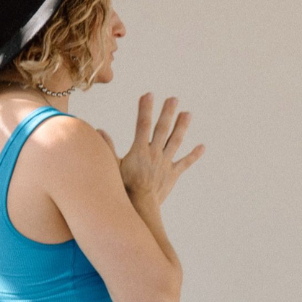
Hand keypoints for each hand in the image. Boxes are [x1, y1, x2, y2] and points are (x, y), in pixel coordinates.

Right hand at [99, 93, 203, 210]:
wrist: (140, 206)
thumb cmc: (123, 187)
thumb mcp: (112, 166)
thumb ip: (107, 147)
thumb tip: (99, 130)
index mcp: (140, 150)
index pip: (142, 124)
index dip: (145, 109)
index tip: (148, 95)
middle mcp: (155, 153)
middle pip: (162, 129)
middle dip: (167, 112)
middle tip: (173, 99)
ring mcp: (166, 163)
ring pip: (176, 141)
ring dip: (182, 126)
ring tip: (188, 113)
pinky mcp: (173, 174)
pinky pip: (185, 163)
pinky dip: (194, 155)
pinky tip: (202, 147)